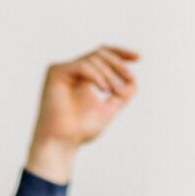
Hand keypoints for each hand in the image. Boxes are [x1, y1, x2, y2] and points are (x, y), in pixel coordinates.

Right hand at [26, 47, 139, 182]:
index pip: (103, 56)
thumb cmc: (80, 130)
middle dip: (118, 64)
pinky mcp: (55, 72)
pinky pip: (83, 66)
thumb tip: (134, 82)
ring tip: (116, 92)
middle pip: (100, 53)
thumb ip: (121, 95)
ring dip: (109, 74)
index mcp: (83, 76)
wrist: (62, 142)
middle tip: (130, 79)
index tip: (139, 58)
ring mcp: (63, 70)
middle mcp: (72, 70)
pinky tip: (104, 90)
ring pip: (93, 59)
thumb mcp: (109, 109)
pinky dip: (97, 76)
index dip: (121, 54)